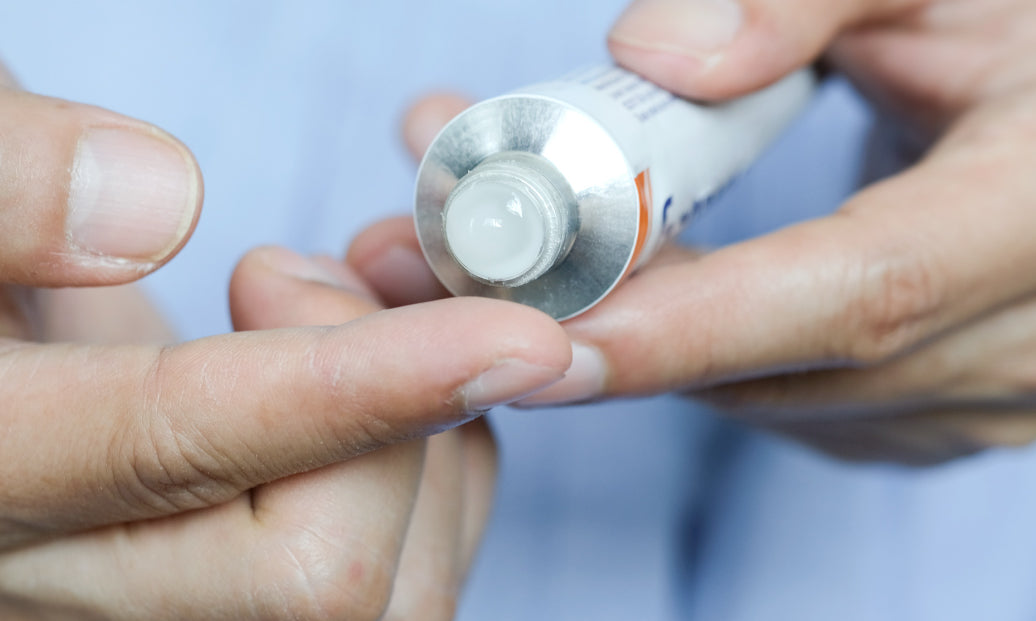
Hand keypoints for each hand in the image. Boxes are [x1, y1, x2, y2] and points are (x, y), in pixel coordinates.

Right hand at [0, 64, 569, 617]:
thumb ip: (7, 184)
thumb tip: (159, 205)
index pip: (185, 447)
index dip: (361, 386)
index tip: (519, 336)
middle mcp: (78, 590)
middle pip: (320, 577)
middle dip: (389, 404)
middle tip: (300, 277)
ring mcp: (170, 619)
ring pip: (389, 598)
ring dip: (431, 438)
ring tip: (342, 325)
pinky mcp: (240, 608)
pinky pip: (406, 584)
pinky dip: (440, 474)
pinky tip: (374, 398)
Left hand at [349, 0, 1035, 464]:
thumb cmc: (1015, 35)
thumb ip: (800, 0)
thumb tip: (652, 57)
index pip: (858, 296)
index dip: (688, 327)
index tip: (533, 340)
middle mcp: (1021, 342)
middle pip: (771, 365)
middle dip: (601, 323)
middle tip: (455, 253)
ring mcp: (979, 399)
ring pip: (759, 396)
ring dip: (629, 333)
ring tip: (515, 250)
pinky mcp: (934, 414)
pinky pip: (782, 403)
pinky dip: (690, 350)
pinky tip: (636, 286)